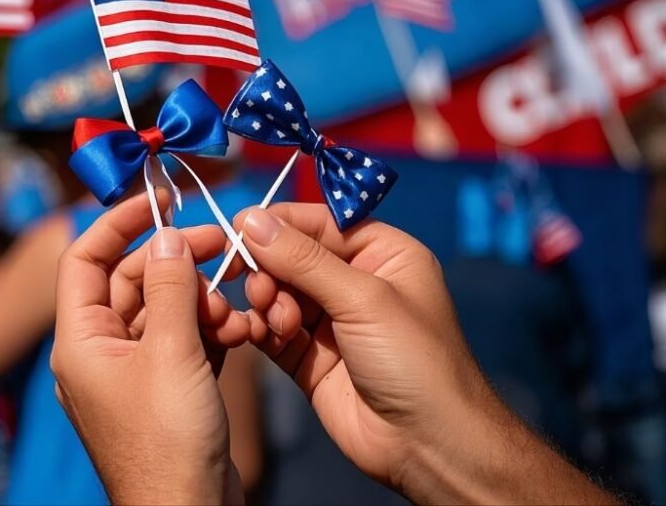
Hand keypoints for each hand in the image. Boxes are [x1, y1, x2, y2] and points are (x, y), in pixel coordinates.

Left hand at [51, 191, 248, 504]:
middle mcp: (101, 352)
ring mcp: (134, 373)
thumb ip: (171, 287)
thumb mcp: (172, 353)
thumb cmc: (169, 442)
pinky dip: (211, 330)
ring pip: (165, 310)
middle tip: (222, 245)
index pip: (84, 258)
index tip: (159, 200)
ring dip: (201, 300)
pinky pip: (184, 341)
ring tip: (233, 310)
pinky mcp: (167, 390)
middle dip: (177, 262)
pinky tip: (241, 332)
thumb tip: (167, 237)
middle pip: (132, 280)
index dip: (117, 222)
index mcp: (81, 340)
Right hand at [236, 204, 612, 504]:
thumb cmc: (415, 361)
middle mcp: (354, 282)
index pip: (320, 222)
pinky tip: (259, 334)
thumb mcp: (363, 298)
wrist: (427, 446)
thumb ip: (304, 259)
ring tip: (277, 321)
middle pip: (292, 256)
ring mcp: (329, 321)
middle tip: (260, 287)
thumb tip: (249, 218)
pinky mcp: (308, 357)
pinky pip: (271, 329)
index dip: (279, 223)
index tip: (238, 226)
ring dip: (267, 300)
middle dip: (270, 268)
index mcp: (382, 254)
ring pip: (277, 292)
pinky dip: (260, 327)